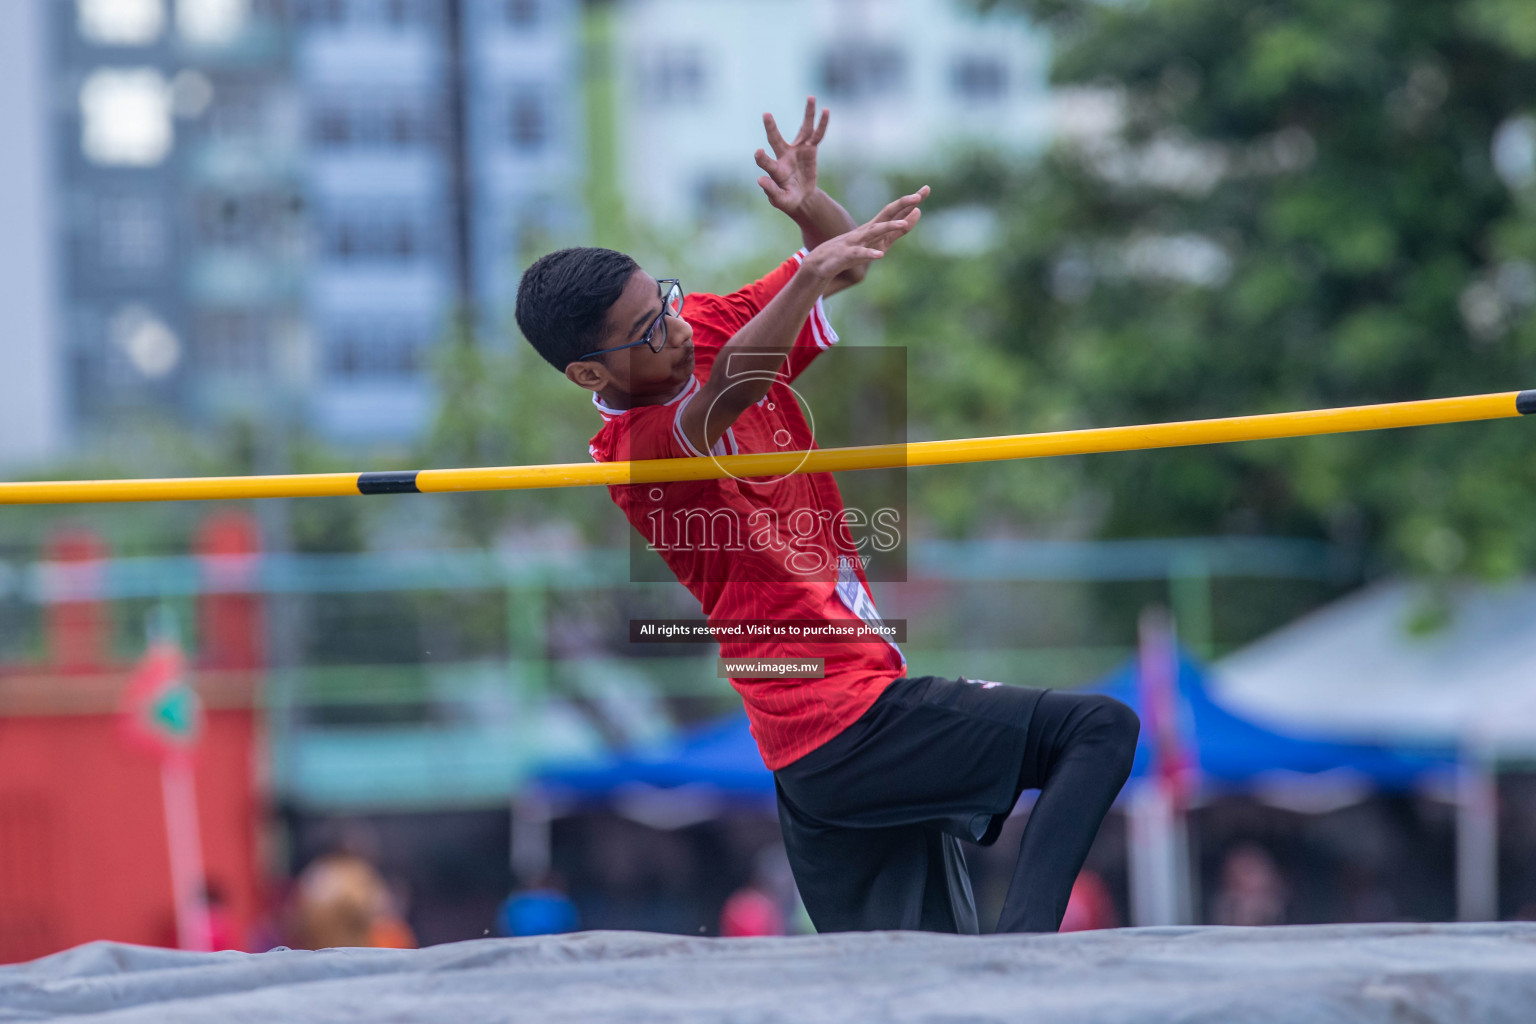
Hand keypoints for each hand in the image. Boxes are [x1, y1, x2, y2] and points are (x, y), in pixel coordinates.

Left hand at [755, 96, 829, 216]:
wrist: (800, 197)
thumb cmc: (787, 199)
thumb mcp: (780, 200)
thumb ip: (771, 191)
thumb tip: (759, 180)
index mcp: (775, 169)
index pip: (767, 163)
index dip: (762, 159)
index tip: (758, 152)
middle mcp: (784, 156)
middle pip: (776, 140)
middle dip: (771, 128)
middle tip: (766, 115)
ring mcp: (797, 150)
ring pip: (803, 130)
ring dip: (808, 114)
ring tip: (811, 97)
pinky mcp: (810, 150)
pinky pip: (817, 136)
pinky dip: (821, 124)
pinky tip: (825, 110)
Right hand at [801, 186, 928, 281]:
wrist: (822, 263)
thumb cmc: (852, 250)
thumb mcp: (879, 241)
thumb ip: (899, 229)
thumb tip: (918, 212)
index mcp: (876, 227)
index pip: (895, 210)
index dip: (911, 201)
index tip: (927, 189)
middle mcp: (867, 230)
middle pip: (886, 214)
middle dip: (901, 205)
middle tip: (917, 197)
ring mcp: (857, 241)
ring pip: (874, 232)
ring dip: (888, 227)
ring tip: (902, 224)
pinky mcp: (847, 255)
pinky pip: (860, 253)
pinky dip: (869, 253)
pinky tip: (880, 255)